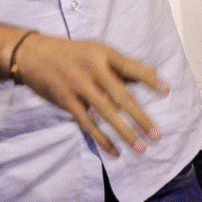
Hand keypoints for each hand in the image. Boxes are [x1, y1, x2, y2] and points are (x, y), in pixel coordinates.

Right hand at [12, 34, 167, 156]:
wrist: (34, 54)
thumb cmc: (71, 53)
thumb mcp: (95, 50)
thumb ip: (117, 67)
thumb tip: (147, 80)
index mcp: (103, 53)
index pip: (130, 66)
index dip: (149, 78)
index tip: (167, 91)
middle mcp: (92, 68)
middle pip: (121, 95)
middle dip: (140, 116)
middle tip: (157, 134)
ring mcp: (78, 85)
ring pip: (106, 112)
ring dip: (124, 132)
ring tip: (141, 148)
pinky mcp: (66, 100)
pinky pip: (87, 123)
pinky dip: (101, 138)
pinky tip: (114, 151)